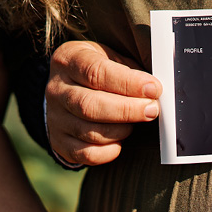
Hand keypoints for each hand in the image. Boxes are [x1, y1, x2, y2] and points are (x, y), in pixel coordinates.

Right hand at [46, 41, 161, 164]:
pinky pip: (86, 154)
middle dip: (128, 110)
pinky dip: (109, 151)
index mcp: (69, 60)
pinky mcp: (59, 142)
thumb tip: (155, 89)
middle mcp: (57, 89)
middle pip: (90, 105)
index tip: (153, 88)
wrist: (69, 90)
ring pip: (89, 132)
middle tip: (152, 109)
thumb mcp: (112, 58)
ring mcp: (56, 118)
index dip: (128, 83)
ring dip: (122, 130)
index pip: (96, 72)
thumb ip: (131, 70)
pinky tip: (121, 140)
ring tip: (138, 122)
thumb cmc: (99, 72)